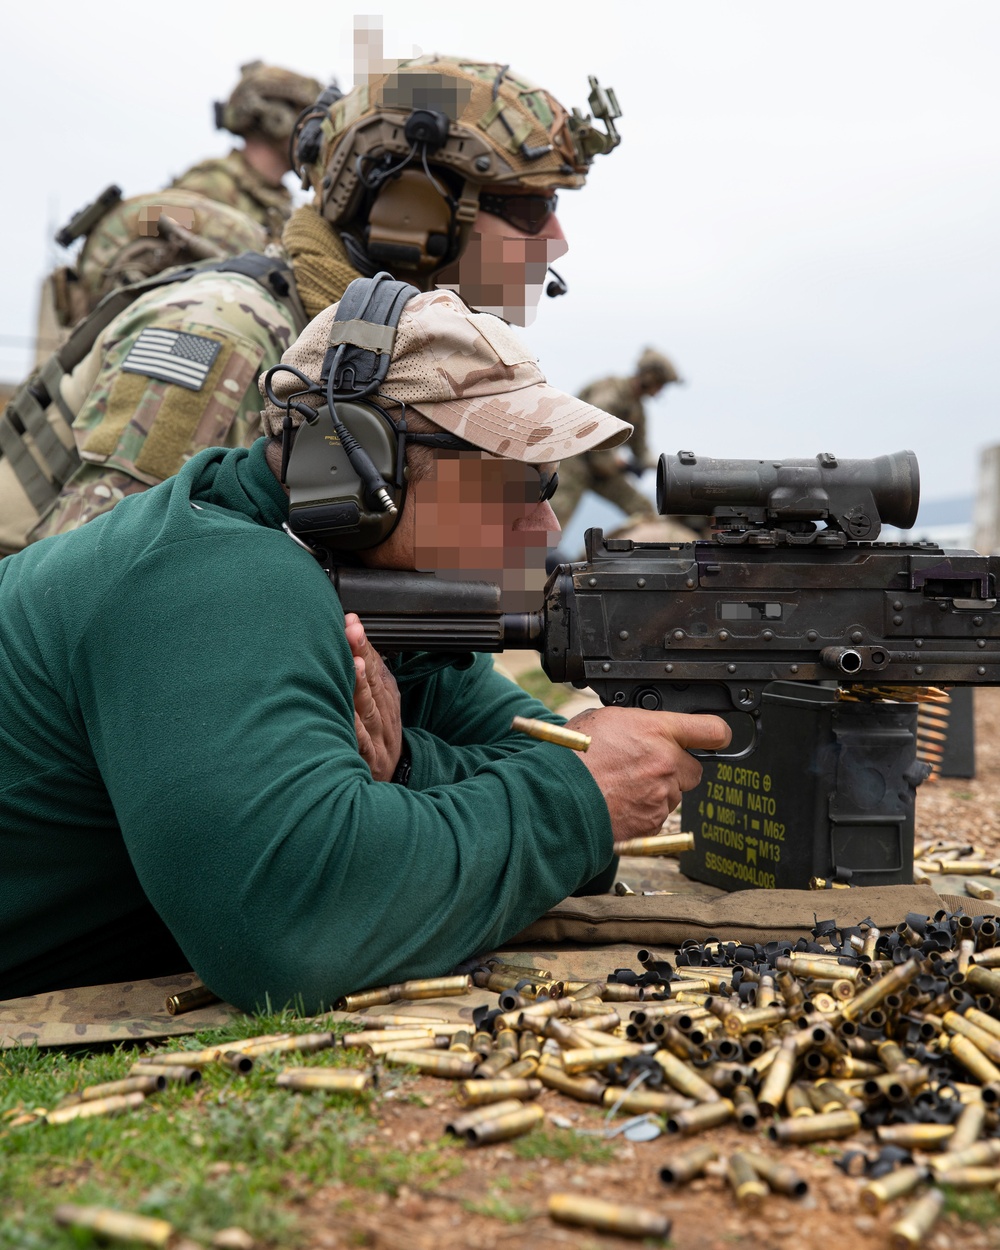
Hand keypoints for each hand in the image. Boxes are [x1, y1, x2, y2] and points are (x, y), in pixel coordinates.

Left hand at [345, 613, 401, 780]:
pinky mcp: (369, 759)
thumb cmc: (379, 738)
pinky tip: (347, 712)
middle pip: (374, 680)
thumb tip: (355, 646)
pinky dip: (355, 725)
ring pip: (369, 707)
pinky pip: (361, 740)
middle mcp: (384, 714)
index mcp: (387, 698)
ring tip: (354, 663)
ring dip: (361, 684)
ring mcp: (377, 736)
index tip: (352, 620)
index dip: (365, 644)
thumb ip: (370, 678)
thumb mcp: (382, 705)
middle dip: (362, 652)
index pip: (377, 665)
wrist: (393, 780)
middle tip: (351, 629)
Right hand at [565, 708, 730, 842]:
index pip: (711, 730)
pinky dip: (643, 813)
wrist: (555, 796)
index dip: (717, 734)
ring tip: (622, 787)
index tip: (717, 737)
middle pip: (694, 769)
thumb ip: (633, 724)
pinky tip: (619, 804)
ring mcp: (661, 797)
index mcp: (656, 731)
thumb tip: (640, 727)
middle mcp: (666, 763)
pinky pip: (657, 817)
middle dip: (676, 769)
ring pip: (673, 795)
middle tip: (647, 767)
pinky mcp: (652, 824)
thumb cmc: (571, 756)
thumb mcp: (602, 720)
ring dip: (657, 792)